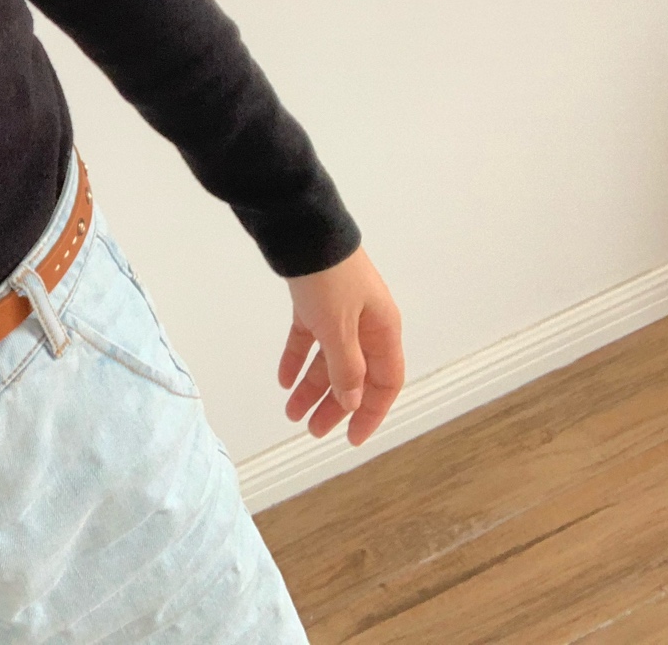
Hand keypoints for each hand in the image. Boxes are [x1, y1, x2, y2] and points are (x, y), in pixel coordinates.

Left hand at [279, 244, 403, 446]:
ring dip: (311, 387)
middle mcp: (366, 324)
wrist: (302, 229)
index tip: (352, 439)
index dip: (371, 413)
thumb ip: (347, 367)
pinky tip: (283, 380)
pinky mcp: (313, 302)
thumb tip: (352, 402)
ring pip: (328, 359)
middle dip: (335, 405)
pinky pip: (308, 338)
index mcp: (383, 330)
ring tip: (290, 412)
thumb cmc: (329, 278)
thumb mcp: (339, 327)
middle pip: (354, 375)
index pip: (385, 382)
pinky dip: (296, 358)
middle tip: (312, 431)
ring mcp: (339, 312)